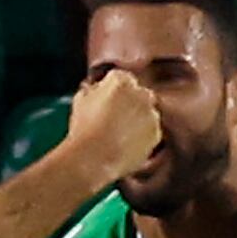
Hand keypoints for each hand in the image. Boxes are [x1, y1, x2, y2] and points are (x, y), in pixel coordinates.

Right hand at [63, 68, 162, 186]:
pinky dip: (141, 137)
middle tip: (113, 119)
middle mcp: (141, 93)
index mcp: (121, 80)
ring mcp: (151, 114)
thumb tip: (91, 88)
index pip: (120, 79)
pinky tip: (124, 146)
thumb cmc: (84, 129)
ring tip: (116, 136)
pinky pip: (150, 132)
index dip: (111, 91)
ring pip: (146, 113)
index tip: (104, 102)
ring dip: (136, 120)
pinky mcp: (156, 133)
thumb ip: (90, 90)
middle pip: (138, 94)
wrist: (93, 159)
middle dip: (129, 103)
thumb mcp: (80, 101)